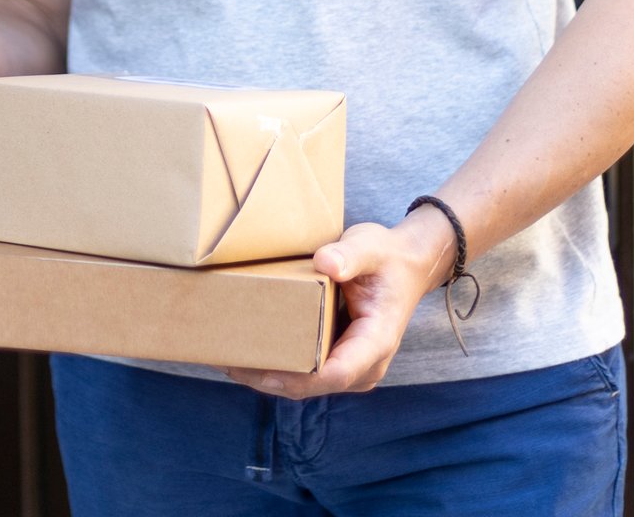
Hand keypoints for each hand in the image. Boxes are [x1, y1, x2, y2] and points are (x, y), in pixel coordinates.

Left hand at [225, 211, 456, 398]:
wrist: (405, 266)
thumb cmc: (387, 257)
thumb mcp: (371, 247)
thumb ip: (350, 255)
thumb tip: (325, 263)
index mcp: (377, 340)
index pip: (337, 373)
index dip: (298, 377)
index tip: (260, 369)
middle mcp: (365, 365)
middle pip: (312, 385)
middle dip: (269, 379)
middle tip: (227, 363)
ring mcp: (352, 368)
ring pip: (304, 385)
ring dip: (267, 377)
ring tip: (227, 360)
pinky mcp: (339, 362)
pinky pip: (305, 375)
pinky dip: (276, 367)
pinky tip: (246, 355)